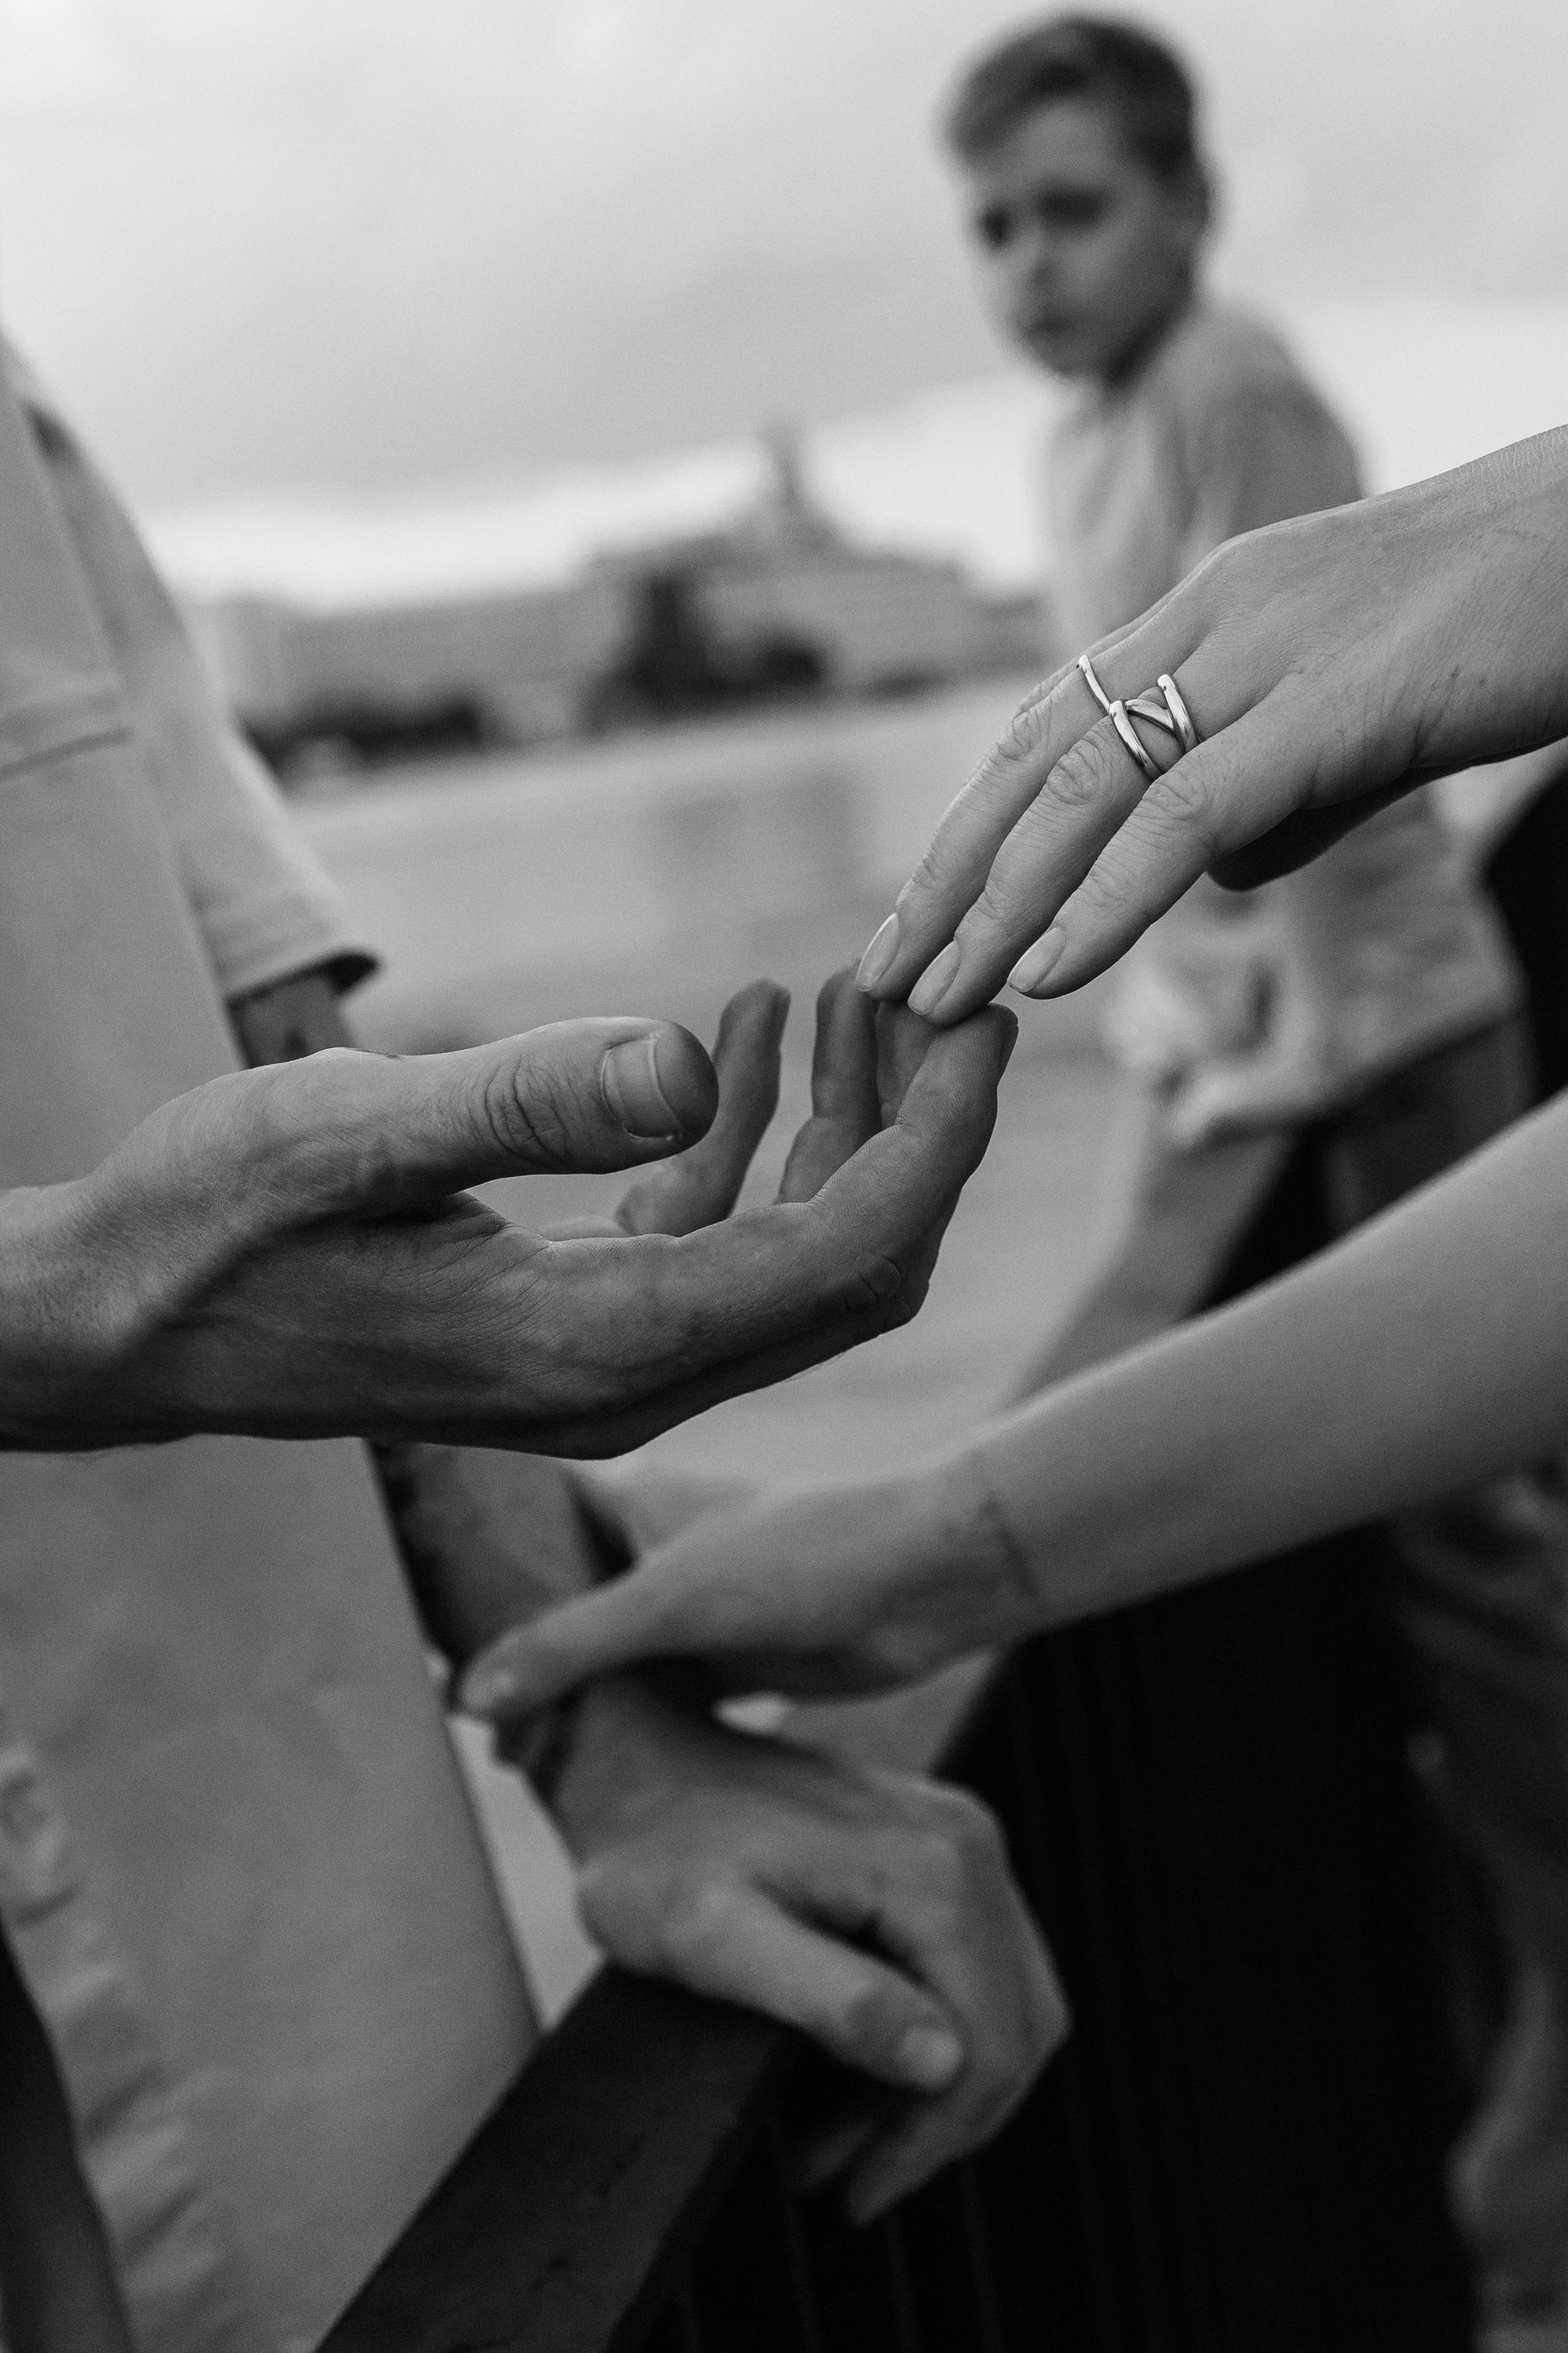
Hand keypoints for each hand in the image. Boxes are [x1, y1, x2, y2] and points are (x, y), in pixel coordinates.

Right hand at [0, 973, 1012, 1453]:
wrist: (123, 1323)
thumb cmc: (209, 1226)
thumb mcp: (345, 1134)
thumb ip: (523, 1101)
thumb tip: (698, 1058)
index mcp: (591, 1344)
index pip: (833, 1259)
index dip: (933, 1145)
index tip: (986, 1023)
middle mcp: (622, 1376)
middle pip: (847, 1269)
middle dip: (920, 1135)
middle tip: (957, 995)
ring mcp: (603, 1360)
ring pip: (790, 1255)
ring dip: (844, 1128)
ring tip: (857, 990)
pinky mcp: (573, 1323)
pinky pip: (712, 1238)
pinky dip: (751, 1138)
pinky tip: (750, 1032)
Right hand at [460, 1457, 1024, 1720]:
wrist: (924, 1586)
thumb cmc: (805, 1560)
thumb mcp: (669, 1602)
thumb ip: (568, 1645)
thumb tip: (471, 1698)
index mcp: (632, 1494)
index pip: (525, 1516)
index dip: (471, 1560)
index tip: (416, 1617)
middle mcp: (654, 1542)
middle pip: (556, 1596)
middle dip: (512, 1651)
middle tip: (450, 1717)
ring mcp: (692, 1601)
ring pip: (604, 1654)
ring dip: (566, 1697)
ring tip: (503, 1759)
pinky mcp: (730, 1655)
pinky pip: (653, 1695)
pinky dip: (620, 1726)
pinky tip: (580, 1772)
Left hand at [545, 1673, 1066, 2221]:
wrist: (640, 1761)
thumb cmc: (656, 1851)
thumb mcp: (716, 1940)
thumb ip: (831, 1997)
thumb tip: (939, 2060)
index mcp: (929, 1868)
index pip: (990, 2041)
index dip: (932, 2138)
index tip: (858, 2191)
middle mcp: (965, 1843)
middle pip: (1013, 2025)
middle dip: (939, 2122)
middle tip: (850, 2177)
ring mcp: (956, 1838)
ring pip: (1003, 2000)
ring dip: (937, 2086)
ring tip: (844, 2139)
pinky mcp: (935, 1845)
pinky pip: (974, 1962)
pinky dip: (933, 2031)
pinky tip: (860, 2067)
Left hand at [853, 427, 1567, 1023]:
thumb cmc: (1516, 616)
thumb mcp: (1370, 710)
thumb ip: (1286, 789)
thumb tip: (1219, 876)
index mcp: (1214, 605)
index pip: (1053, 722)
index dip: (974, 824)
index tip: (921, 911)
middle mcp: (1213, 616)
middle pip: (1035, 758)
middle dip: (949, 876)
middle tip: (883, 974)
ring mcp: (1268, 653)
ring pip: (1085, 791)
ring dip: (998, 908)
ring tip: (937, 999)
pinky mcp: (1333, 703)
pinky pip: (1186, 814)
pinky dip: (1104, 901)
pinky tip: (1046, 974)